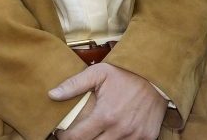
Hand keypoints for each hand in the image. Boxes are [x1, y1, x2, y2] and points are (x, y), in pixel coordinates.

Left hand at [50, 62, 166, 139]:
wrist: (156, 77)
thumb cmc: (124, 74)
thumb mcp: (97, 73)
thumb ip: (73, 85)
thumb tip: (51, 94)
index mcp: (105, 116)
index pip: (78, 137)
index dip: (65, 138)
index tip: (61, 134)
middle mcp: (120, 130)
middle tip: (76, 134)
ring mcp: (135, 136)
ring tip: (91, 134)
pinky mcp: (147, 137)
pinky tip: (109, 134)